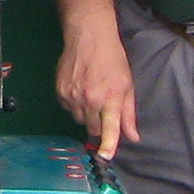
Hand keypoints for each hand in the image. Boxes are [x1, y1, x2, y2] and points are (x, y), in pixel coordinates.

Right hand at [55, 19, 138, 158]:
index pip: (109, 128)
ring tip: (91, 94)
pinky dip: (74, 104)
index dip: (108, 145)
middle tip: (103, 108)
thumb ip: (128, 113)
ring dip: (86, 114)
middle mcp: (90, 99)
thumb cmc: (112, 60)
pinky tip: (79, 89)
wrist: (88, 37)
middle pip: (93, 128)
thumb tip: (133, 136)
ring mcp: (73, 95)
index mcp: (110, 98)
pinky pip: (67, 108)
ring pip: (79, 119)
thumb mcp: (127, 85)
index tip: (105, 157)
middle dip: (99, 123)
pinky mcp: (60, 91)